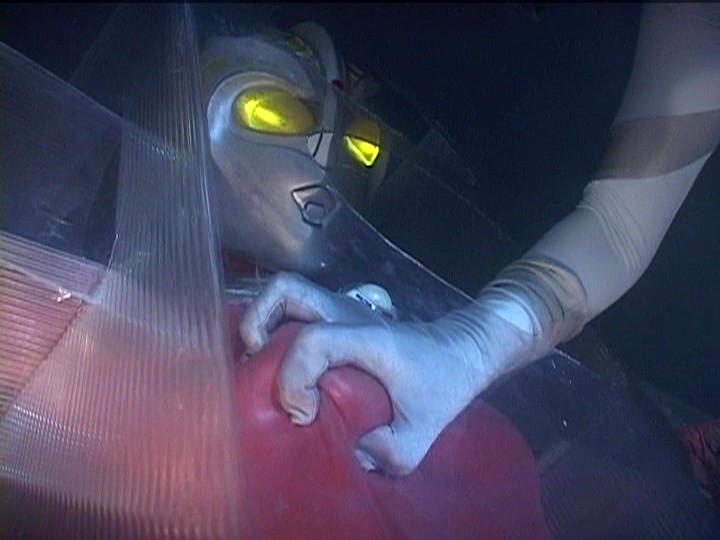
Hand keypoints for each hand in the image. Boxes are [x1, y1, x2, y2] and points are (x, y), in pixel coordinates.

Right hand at [239, 272, 533, 475]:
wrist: (462, 348)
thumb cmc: (444, 380)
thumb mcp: (426, 427)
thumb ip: (390, 450)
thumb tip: (350, 456)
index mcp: (367, 337)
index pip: (312, 340)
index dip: (294, 379)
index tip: (306, 415)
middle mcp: (346, 315)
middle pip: (285, 291)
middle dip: (256, 326)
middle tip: (258, 370)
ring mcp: (340, 311)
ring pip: (286, 293)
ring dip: (261, 322)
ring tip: (261, 363)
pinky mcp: (337, 319)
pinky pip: (295, 310)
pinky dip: (275, 327)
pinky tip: (281, 363)